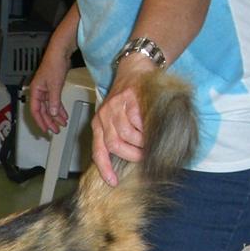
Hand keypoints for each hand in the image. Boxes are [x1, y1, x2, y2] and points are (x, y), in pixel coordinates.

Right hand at [28, 49, 70, 134]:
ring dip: (56, 116)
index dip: (40, 121)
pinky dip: (59, 109)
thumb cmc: (54, 65)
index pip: (36, 110)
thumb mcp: (54, 85)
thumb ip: (53, 101)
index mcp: (35, 91)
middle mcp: (39, 92)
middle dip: (50, 121)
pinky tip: (64, 115)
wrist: (60, 53)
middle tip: (56, 130)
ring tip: (62, 124)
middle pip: (43, 111)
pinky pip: (55, 102)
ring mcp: (46, 90)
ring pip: (50, 107)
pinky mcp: (53, 88)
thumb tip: (53, 114)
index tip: (46, 130)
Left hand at [91, 55, 153, 186]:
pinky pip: (137, 119)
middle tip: (144, 156)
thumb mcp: (118, 117)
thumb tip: (130, 160)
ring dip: (140, 141)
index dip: (104, 168)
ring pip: (127, 133)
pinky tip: (151, 125)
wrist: (136, 68)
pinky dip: (146, 127)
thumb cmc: (130, 98)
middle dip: (131, 154)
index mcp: (98, 123)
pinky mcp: (128, 96)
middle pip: (114, 143)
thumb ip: (119, 136)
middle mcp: (103, 115)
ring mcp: (115, 105)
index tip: (113, 182)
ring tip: (149, 139)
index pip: (98, 150)